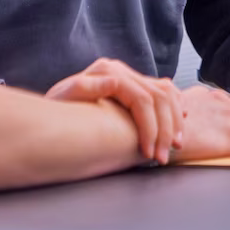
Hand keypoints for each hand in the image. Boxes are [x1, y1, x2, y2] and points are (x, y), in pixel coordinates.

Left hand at [46, 57, 182, 164]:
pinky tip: (179, 123)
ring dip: (175, 122)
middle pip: (158, 97)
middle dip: (165, 131)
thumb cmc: (55, 109)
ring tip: (175, 147)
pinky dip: (175, 106)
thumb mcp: (63, 99)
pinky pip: (165, 91)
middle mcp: (121, 70)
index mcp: (107, 71)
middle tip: (162, 158)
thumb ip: (84, 87)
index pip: (142, 98)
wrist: (51, 110)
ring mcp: (129, 76)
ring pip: (167, 93)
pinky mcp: (134, 84)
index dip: (150, 128)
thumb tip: (113, 83)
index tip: (148, 154)